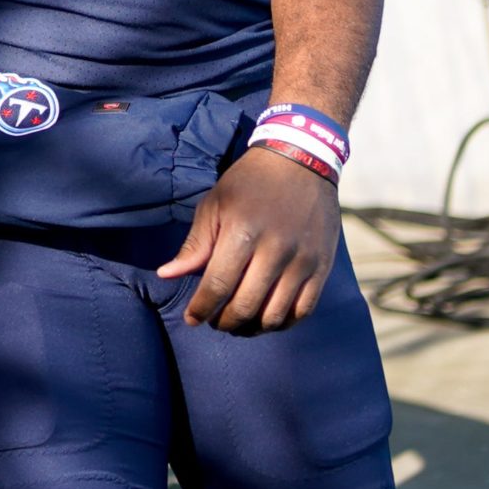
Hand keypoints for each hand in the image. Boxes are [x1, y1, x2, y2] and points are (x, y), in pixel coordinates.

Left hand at [156, 148, 340, 332]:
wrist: (302, 160)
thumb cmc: (250, 182)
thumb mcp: (215, 205)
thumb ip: (195, 245)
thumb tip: (167, 275)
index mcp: (242, 232)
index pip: (217, 286)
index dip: (201, 309)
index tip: (192, 318)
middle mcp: (275, 250)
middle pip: (245, 306)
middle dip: (224, 322)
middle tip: (215, 321)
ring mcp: (302, 261)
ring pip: (274, 315)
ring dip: (252, 328)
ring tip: (239, 324)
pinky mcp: (322, 266)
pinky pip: (303, 311)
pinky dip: (283, 323)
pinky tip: (267, 319)